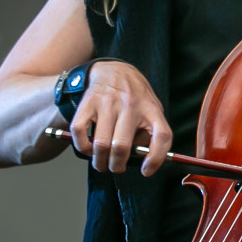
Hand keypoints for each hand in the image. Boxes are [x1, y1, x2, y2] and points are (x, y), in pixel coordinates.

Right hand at [68, 61, 172, 175]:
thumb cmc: (135, 97)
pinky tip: (88, 148)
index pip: (161, 136)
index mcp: (151, 109)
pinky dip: (82, 146)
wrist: (114, 70)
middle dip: (117, 166)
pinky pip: (80, 131)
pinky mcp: (88, 102)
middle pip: (122, 146)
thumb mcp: (151, 109)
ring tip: (101, 163)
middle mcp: (130, 105)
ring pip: (101, 144)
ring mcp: (107, 103)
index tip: (146, 171)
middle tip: (116, 168)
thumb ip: (150, 132)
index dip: (156, 158)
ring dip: (99, 161)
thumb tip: (141, 160)